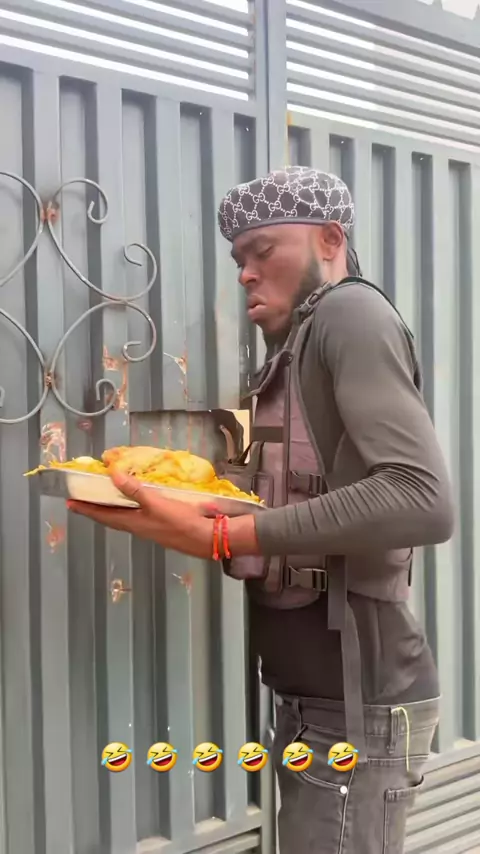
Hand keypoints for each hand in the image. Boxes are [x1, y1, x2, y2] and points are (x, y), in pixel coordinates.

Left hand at [66, 470, 213, 557]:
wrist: (205, 538)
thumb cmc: (178, 521)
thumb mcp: (155, 502)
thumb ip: (134, 489)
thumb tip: (113, 474)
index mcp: (132, 523)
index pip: (103, 515)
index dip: (86, 509)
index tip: (71, 503)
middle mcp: (138, 526)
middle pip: (111, 517)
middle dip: (97, 508)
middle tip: (83, 499)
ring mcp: (149, 527)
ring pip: (124, 517)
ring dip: (113, 507)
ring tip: (105, 498)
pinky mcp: (161, 525)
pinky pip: (138, 515)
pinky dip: (130, 507)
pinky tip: (136, 501)